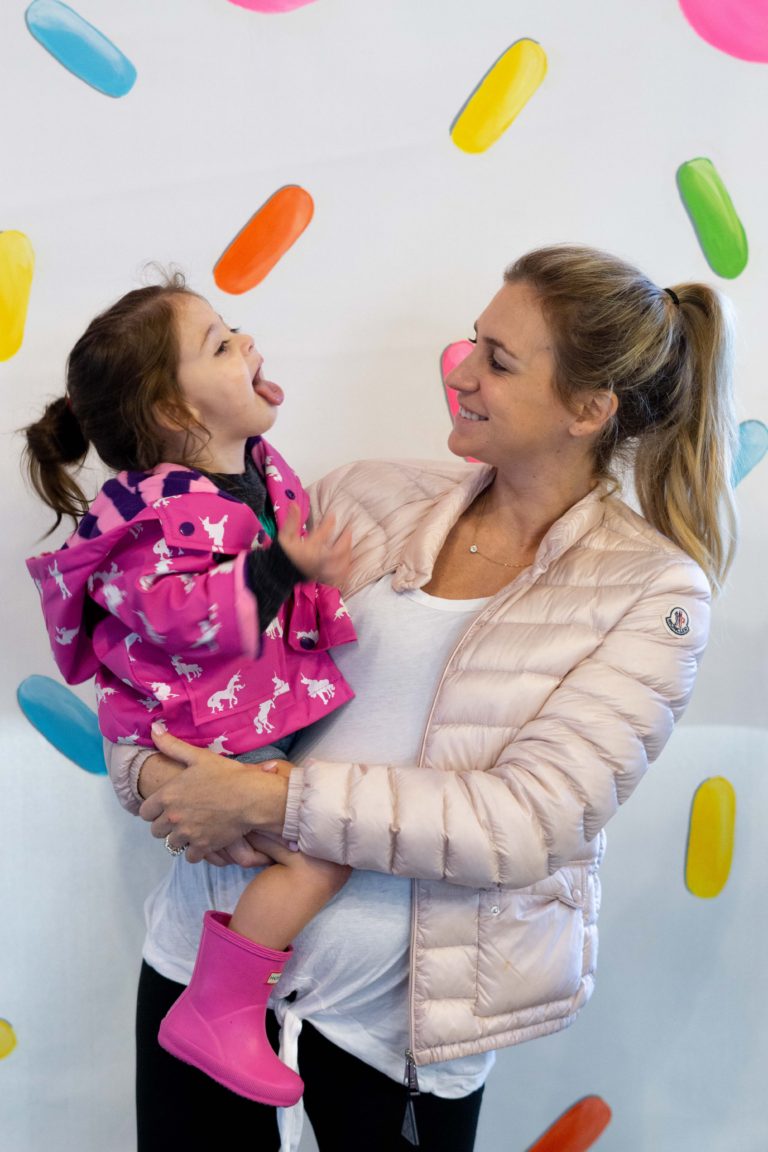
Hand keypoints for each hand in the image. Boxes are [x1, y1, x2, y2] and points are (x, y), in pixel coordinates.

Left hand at [140, 725, 291, 863]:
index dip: (154, 810)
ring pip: (171, 844)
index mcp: (167, 795)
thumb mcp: (198, 756)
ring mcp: (187, 834)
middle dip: (165, 825)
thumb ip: (172, 745)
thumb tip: (153, 728)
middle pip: (155, 831)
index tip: (165, 807)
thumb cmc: (226, 774)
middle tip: (181, 817)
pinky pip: (189, 856)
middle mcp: (172, 817)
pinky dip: (195, 850)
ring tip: (193, 828)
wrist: (251, 797)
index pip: (145, 812)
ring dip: (180, 838)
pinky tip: (204, 839)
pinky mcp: (202, 847)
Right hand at [277, 502, 351, 586]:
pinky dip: (347, 566)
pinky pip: (341, 574)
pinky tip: (349, 557)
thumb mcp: (286, 536)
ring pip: (341, 564)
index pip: (321, 535)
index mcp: (308, 550)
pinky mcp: (326, 577)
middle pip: (336, 552)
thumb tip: (293, 504)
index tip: (332, 514)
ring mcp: (323, 571)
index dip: (328, 523)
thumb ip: (291, 521)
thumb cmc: (287, 552)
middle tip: (349, 528)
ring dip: (348, 551)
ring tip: (349, 539)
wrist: (284, 572)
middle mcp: (317, 561)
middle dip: (345, 539)